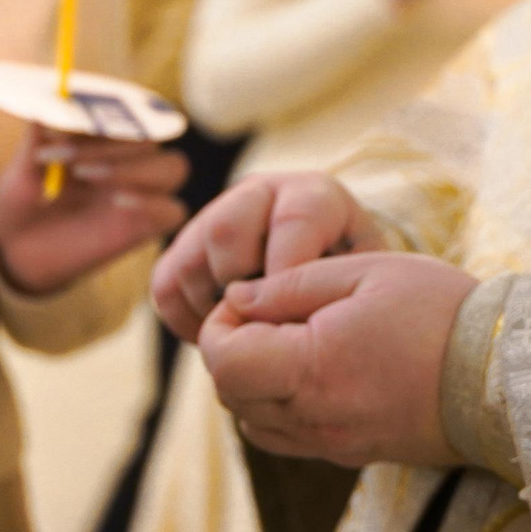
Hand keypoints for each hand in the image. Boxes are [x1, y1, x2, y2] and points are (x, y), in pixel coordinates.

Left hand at [0, 126, 187, 296]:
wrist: (14, 254)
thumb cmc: (20, 205)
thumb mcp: (21, 170)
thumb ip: (35, 140)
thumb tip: (41, 108)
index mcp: (103, 141)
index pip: (125, 114)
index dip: (100, 115)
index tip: (59, 127)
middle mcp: (126, 164)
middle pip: (151, 138)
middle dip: (111, 142)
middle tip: (65, 157)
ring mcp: (137, 196)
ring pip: (172, 167)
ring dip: (134, 166)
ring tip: (87, 175)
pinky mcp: (141, 230)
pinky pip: (172, 211)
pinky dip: (153, 202)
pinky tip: (117, 200)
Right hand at [150, 171, 379, 340]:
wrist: (332, 291)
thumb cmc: (357, 294)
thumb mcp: (364, 287)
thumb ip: (335, 290)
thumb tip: (289, 318)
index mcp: (314, 195)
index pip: (294, 218)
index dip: (289, 272)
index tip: (296, 316)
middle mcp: (260, 194)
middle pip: (224, 230)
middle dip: (241, 292)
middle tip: (265, 328)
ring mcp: (216, 216)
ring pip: (189, 262)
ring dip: (214, 312)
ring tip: (246, 337)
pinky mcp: (185, 248)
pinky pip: (166, 286)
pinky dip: (188, 321)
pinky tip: (223, 334)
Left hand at [196, 252, 477, 467]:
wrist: (511, 377)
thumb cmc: (442, 312)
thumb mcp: (365, 271)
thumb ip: (289, 286)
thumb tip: (235, 298)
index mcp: (314, 368)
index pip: (223, 360)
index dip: (220, 325)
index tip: (250, 298)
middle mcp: (316, 417)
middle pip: (230, 394)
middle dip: (232, 351)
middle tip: (270, 314)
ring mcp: (334, 442)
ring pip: (252, 422)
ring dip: (253, 381)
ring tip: (292, 341)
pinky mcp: (352, 453)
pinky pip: (287, 437)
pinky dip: (279, 407)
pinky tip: (312, 372)